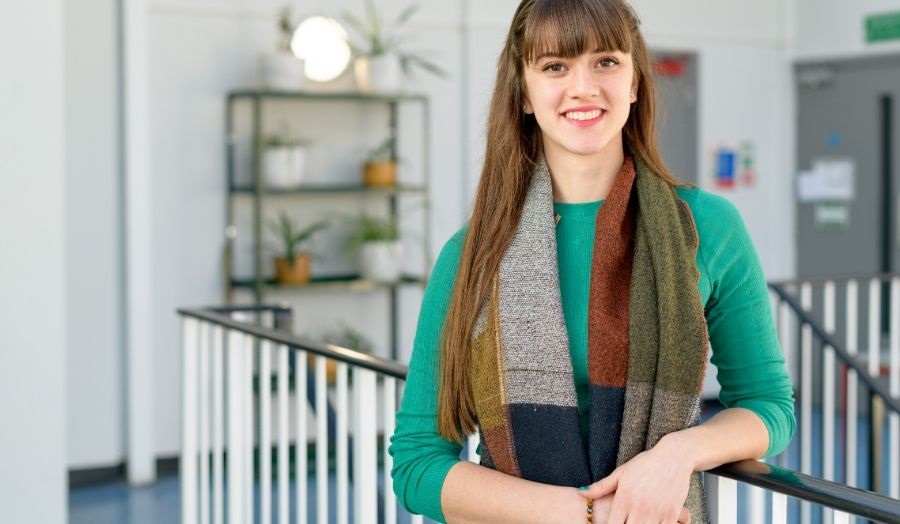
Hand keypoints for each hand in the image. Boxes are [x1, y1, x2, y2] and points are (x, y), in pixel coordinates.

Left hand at [577, 444, 693, 522]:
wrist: (674, 456)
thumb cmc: (646, 464)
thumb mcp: (621, 473)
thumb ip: (601, 487)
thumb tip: (580, 492)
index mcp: (623, 498)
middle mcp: (638, 507)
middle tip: (625, 523)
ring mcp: (655, 511)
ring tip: (636, 522)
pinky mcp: (671, 514)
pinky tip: (651, 523)